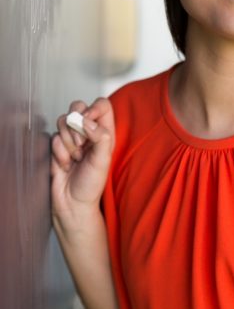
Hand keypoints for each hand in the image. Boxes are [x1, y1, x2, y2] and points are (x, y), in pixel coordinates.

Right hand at [51, 98, 114, 221]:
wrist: (72, 204)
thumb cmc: (91, 185)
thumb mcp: (103, 161)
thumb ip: (100, 137)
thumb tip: (87, 120)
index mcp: (104, 132)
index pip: (101, 105)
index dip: (93, 108)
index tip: (87, 120)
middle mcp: (88, 132)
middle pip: (78, 106)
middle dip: (76, 125)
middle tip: (81, 145)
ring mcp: (71, 137)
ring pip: (63, 121)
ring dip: (68, 142)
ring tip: (76, 159)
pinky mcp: (57, 146)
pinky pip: (53, 137)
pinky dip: (59, 152)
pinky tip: (66, 165)